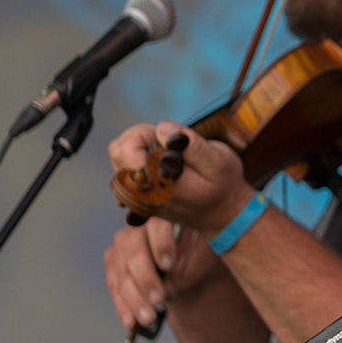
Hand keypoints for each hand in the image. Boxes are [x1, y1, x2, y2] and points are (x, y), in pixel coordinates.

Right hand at [102, 217, 220, 335]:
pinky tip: (130, 321)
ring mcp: (120, 245)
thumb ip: (184, 262)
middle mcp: (136, 227)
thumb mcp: (199, 253)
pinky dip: (123, 306)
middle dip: (146, 280)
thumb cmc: (196, 252)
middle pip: (134, 252)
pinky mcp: (112, 262)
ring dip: (134, 299)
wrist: (186, 259)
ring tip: (147, 318)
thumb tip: (168, 282)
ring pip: (122, 273)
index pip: (158, 224)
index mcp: (163, 216)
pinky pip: (114, 286)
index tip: (168, 265)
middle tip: (159, 300)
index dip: (161, 244)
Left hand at [107, 121, 252, 234]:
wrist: (223, 214)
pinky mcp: (136, 198)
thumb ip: (192, 145)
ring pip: (118, 159)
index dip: (146, 134)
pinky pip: (124, 170)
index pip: (126, 148)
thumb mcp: (218, 161)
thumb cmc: (223, 186)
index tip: (170, 139)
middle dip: (141, 138)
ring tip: (167, 154)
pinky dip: (140, 160)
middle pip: (118, 150)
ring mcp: (135, 199)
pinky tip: (161, 165)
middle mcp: (139, 196)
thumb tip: (162, 128)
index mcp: (155, 187)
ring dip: (140, 148)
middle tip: (169, 144)